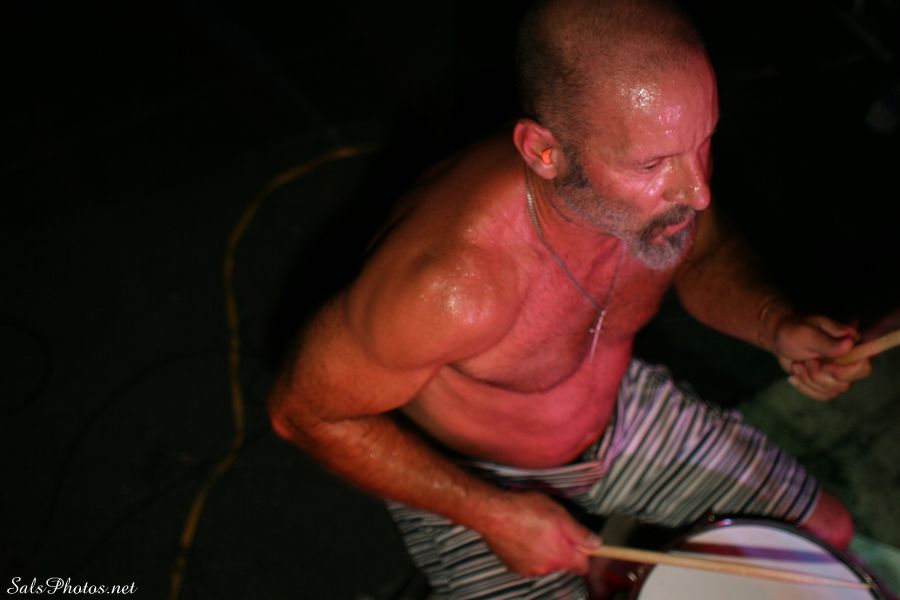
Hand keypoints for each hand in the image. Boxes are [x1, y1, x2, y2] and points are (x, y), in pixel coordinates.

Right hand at [480, 491, 599, 577]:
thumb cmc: (525, 510)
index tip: (580, 542)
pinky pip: (527, 561)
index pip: (583, 566)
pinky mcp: (513, 565)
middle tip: (553, 528)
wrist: (493, 513)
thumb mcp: (559, 514)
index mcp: (561, 557)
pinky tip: (522, 535)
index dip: (584, 553)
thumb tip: (596, 543)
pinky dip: (527, 551)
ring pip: (544, 561)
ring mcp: (528, 568)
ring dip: (543, 550)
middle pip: (562, 562)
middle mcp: (546, 568)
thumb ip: (580, 533)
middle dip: (561, 548)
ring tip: (534, 529)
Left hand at [772, 314, 870, 400]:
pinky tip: (794, 375)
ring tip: (798, 364)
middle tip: (806, 361)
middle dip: (818, 376)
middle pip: (845, 384)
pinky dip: (804, 386)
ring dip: (808, 379)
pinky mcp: (827, 383)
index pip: (864, 367)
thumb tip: (850, 343)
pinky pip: (821, 395)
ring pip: (831, 391)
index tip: (825, 366)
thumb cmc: (794, 330)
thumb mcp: (807, 333)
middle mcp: (849, 362)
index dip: (845, 372)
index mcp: (851, 345)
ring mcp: (839, 374)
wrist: (780, 339)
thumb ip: (827, 341)